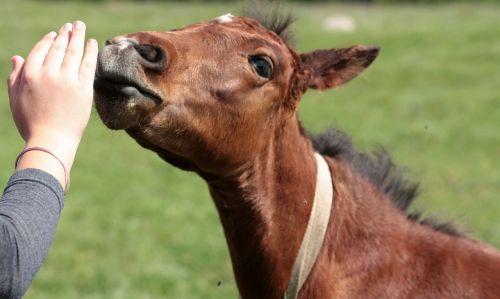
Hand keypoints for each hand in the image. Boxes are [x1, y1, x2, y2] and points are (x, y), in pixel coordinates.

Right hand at [7, 21, 97, 187]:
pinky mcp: (83, 88)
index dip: (49, 40)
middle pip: (59, 48)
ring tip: (81, 27)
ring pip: (74, 52)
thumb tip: (17, 57)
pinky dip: (90, 51)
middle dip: (66, 34)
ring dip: (78, 37)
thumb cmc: (31, 123)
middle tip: (72, 25)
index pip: (41, 51)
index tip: (55, 34)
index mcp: (30, 75)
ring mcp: (67, 80)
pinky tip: (93, 43)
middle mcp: (48, 74)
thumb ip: (15, 77)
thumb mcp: (15, 99)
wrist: (51, 141)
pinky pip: (88, 64)